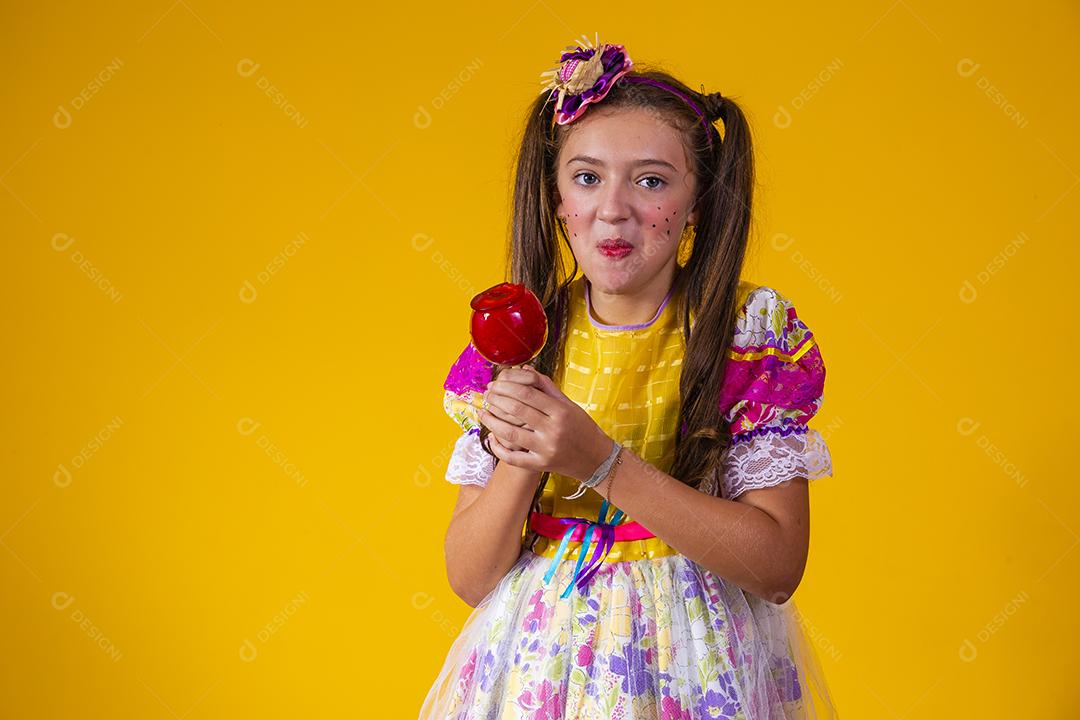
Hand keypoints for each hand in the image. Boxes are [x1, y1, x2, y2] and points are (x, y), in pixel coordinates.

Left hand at [478, 365, 613, 481]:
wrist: (596, 458)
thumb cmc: (582, 427)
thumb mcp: (568, 404)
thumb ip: (546, 387)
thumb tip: (524, 369)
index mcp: (561, 411)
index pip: (527, 392)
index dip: (506, 386)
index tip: (495, 383)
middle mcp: (553, 430)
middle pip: (517, 410)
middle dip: (497, 400)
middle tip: (487, 395)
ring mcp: (546, 449)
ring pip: (510, 433)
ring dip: (491, 422)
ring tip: (482, 412)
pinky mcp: (541, 465)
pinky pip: (513, 458)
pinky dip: (498, 448)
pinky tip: (490, 437)